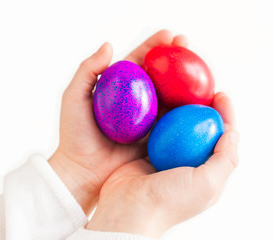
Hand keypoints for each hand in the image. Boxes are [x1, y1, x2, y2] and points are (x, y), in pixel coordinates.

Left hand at [48, 30, 187, 214]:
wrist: (83, 171)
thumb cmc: (75, 135)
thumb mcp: (74, 98)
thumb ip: (87, 70)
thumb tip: (108, 45)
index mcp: (120, 88)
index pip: (140, 61)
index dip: (155, 46)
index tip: (170, 35)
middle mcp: (138, 101)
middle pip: (161, 75)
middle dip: (176, 58)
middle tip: (188, 45)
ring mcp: (148, 119)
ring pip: (171, 96)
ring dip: (186, 82)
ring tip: (199, 68)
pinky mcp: (156, 136)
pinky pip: (174, 121)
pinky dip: (187, 110)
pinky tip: (198, 100)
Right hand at [86, 92, 238, 237]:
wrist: (129, 211)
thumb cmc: (170, 201)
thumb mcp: (208, 184)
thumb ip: (226, 158)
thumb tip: (233, 131)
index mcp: (206, 171)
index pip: (222, 138)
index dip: (225, 115)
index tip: (221, 94)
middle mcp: (188, 163)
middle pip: (199, 128)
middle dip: (201, 107)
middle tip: (198, 86)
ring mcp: (166, 157)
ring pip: (177, 126)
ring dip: (179, 107)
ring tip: (178, 87)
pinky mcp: (146, 152)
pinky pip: (156, 128)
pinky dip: (159, 114)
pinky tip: (157, 100)